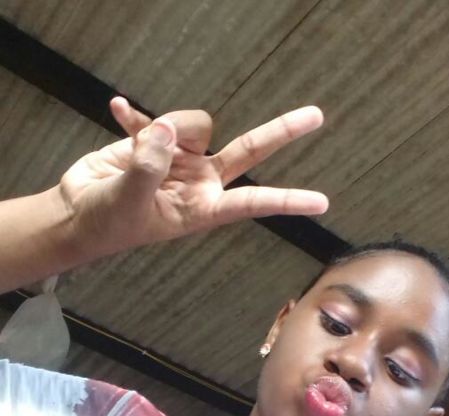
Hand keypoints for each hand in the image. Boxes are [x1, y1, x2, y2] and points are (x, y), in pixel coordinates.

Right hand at [57, 97, 327, 259]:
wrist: (79, 215)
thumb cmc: (108, 224)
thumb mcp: (128, 201)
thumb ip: (150, 166)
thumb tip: (167, 132)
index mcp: (203, 208)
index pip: (253, 202)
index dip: (287, 201)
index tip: (321, 203)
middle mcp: (201, 181)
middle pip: (250, 151)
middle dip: (280, 131)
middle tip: (316, 116)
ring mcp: (181, 159)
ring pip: (192, 124)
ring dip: (163, 129)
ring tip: (133, 154)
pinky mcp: (156, 142)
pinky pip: (152, 119)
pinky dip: (134, 117)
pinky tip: (118, 110)